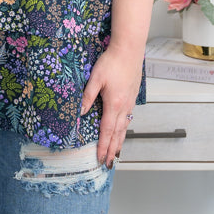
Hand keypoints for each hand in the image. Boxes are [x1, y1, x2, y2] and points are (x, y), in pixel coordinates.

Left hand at [79, 43, 142, 167]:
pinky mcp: (133, 97)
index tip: (100, 158)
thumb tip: (80, 113)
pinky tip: (122, 132)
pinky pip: (128, 119)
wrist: (129, 49)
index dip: (103, 146)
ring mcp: (130, 102)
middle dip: (112, 150)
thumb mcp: (95, 79)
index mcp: (114, 104)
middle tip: (108, 164)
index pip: (106, 130)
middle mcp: (124, 106)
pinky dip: (124, 130)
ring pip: (125, 128)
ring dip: (120, 142)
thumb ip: (87, 97)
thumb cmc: (111, 61)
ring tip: (116, 154)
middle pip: (117, 134)